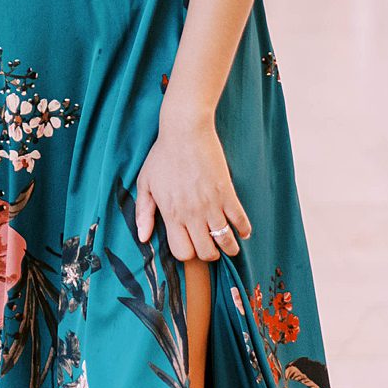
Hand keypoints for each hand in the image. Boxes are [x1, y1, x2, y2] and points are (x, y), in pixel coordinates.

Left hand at [134, 115, 251, 261]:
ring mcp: (212, 205)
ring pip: (225, 241)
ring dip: (229, 248)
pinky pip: (241, 220)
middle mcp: (192, 214)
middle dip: (209, 254)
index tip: (190, 247)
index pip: (182, 252)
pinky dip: (244, 229)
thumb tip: (142, 237)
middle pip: (206, 252)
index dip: (186, 254)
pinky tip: (242, 230)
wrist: (185, 132)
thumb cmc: (162, 156)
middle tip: (210, 247)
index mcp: (171, 214)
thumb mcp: (145, 183)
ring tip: (229, 245)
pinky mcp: (227, 193)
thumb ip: (143, 213)